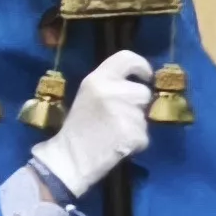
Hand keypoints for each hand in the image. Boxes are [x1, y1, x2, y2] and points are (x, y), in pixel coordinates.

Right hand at [33, 51, 153, 203]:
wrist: (70, 157)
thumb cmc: (78, 126)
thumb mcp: (88, 95)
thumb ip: (110, 84)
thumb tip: (139, 83)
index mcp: (97, 78)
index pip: (126, 58)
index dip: (142, 66)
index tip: (145, 76)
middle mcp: (110, 91)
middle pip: (143, 92)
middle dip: (137, 105)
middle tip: (120, 117)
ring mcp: (122, 112)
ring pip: (145, 116)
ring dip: (136, 125)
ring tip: (116, 133)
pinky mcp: (131, 133)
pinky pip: (144, 135)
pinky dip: (136, 143)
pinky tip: (119, 145)